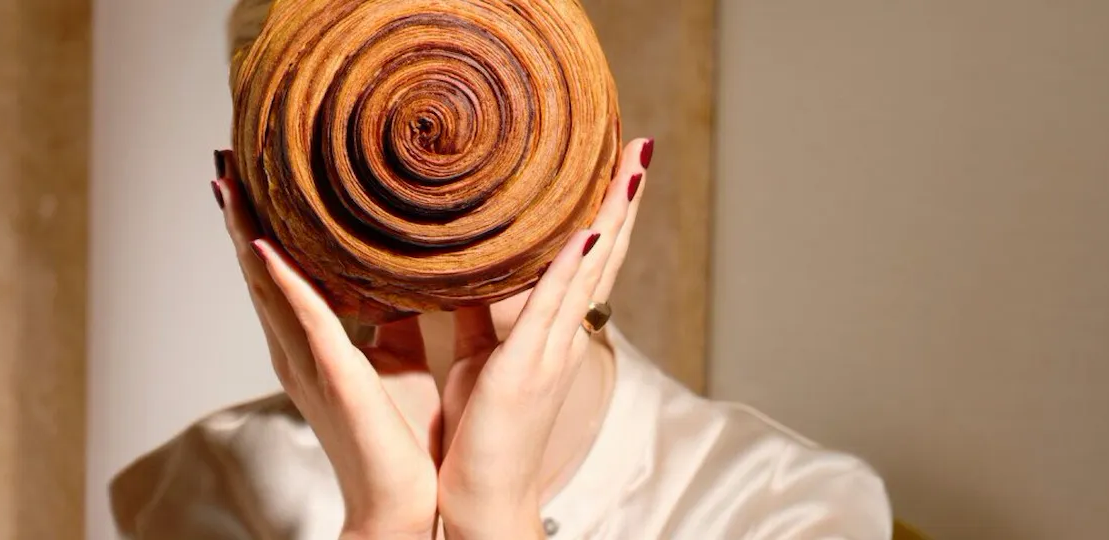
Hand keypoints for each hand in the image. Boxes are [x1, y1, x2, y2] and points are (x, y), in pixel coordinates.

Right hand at [214, 156, 439, 538]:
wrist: (400, 501)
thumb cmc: (400, 438)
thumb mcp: (398, 359)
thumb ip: (391, 317)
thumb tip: (407, 271)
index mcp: (311, 345)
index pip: (278, 273)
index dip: (260, 225)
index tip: (251, 177)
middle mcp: (297, 350)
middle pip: (259, 271)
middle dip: (240, 217)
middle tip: (224, 162)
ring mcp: (309, 362)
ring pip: (268, 286)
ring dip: (246, 234)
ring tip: (229, 185)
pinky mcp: (333, 376)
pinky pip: (304, 320)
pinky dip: (282, 282)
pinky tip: (264, 246)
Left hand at [436, 139, 651, 538]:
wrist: (484, 501)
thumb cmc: (479, 438)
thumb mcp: (479, 359)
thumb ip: (482, 313)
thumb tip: (468, 264)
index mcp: (551, 336)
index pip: (585, 262)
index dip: (603, 214)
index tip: (614, 166)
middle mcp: (561, 339)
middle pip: (602, 256)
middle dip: (621, 202)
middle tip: (640, 148)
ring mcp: (550, 352)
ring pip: (589, 270)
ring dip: (612, 216)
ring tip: (630, 167)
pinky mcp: (525, 369)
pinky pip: (553, 308)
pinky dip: (573, 267)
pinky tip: (588, 230)